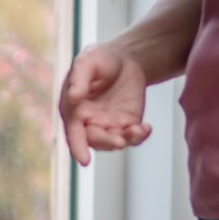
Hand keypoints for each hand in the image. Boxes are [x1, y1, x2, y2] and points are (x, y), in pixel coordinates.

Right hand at [58, 41, 150, 164]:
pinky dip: (139, 136)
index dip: (77, 147)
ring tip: (137, 129)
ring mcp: (108, 125)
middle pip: (95, 141)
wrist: (125, 58)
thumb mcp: (88, 61)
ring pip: (114, 142)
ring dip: (125, 141)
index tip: (84, 161)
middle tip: (119, 140)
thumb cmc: (100, 58)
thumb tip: (73, 96)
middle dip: (107, 143)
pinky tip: (146, 127)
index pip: (73, 132)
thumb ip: (79, 78)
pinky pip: (132, 137)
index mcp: (73, 109)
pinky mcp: (126, 124)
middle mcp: (88, 122)